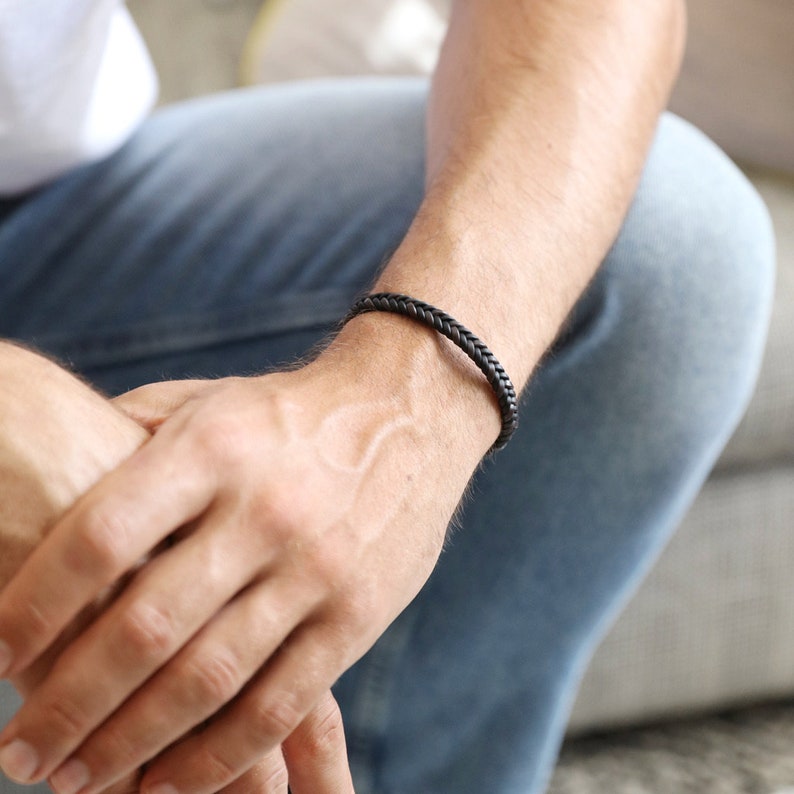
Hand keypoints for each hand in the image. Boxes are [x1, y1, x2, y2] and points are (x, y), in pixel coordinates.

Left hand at [0, 342, 355, 793]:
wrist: (409, 411)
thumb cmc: (289, 415)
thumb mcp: (210, 401)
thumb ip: (133, 439)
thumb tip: (55, 494)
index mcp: (213, 450)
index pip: (101, 537)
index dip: (33, 605)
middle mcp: (264, 510)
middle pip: (146, 626)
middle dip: (67, 703)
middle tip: (17, 751)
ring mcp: (317, 567)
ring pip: (209, 679)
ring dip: (129, 743)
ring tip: (74, 778)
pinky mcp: (358, 613)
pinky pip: (278, 703)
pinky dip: (216, 757)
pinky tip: (167, 783)